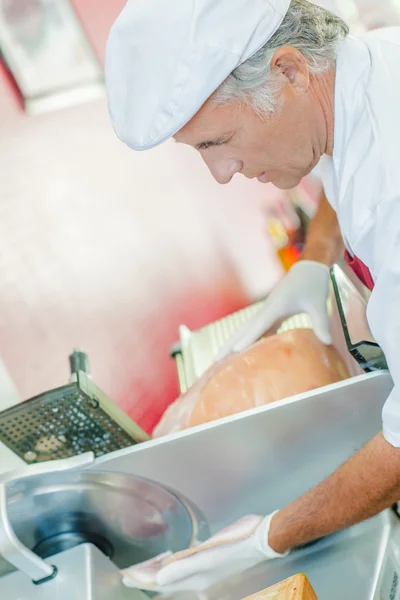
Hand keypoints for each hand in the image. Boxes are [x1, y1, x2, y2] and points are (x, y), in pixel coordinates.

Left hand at [121, 512, 287, 592]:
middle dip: (148, 577)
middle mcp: (200, 578)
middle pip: (167, 580)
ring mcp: (206, 569)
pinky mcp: (212, 558)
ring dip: (160, 572)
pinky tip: (173, 559)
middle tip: (130, 574)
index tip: (125, 577)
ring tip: (146, 569)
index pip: (162, 583)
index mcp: (196, 579)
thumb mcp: (207, 556)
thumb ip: (182, 567)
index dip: (143, 579)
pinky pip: (186, 565)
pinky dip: (174, 564)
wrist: (261, 539)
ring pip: (176, 574)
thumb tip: (159, 579)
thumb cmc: (237, 546)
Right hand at [216, 260, 330, 360]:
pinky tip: (244, 353)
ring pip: (246, 330)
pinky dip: (249, 341)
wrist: (309, 267)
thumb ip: (321, 324)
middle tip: (214, 362)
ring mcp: (267, 311)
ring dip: (233, 344)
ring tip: (220, 360)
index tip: (235, 351)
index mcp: (276, 306)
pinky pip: (257, 330)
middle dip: (228, 345)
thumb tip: (327, 343)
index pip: (259, 325)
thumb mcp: (319, 304)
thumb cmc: (314, 283)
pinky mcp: (272, 313)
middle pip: (243, 330)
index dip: (247, 339)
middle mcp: (267, 309)